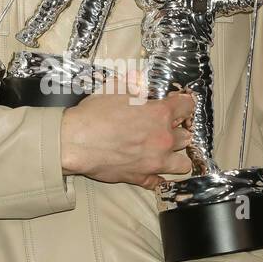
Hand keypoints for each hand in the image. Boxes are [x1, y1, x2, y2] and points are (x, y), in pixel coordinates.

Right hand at [60, 73, 195, 188]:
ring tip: (166, 152)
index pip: (187, 106)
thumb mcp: (115, 87)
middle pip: (186, 136)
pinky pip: (159, 182)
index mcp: (160, 113)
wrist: (75, 142)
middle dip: (178, 130)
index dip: (183, 104)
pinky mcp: (141, 177)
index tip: (178, 104)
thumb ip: (135, 83)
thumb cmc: (93, 114)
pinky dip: (157, 177)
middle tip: (165, 128)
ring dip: (177, 156)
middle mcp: (163, 138)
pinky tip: (152, 171)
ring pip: (182, 164)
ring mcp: (155, 161)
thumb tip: (141, 80)